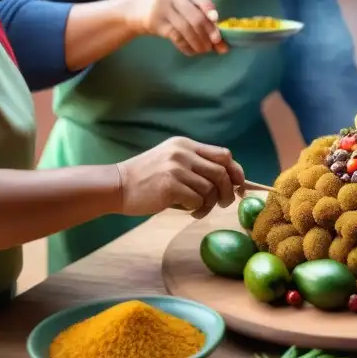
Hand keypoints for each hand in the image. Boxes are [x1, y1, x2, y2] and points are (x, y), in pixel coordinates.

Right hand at [115, 137, 244, 218]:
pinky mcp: (170, 185)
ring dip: (210, 204)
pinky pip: (197, 200)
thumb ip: (196, 166)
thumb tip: (230, 182)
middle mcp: (183, 153)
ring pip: (211, 189)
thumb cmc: (146, 178)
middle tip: (223, 204)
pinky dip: (197, 209)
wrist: (117, 186)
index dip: (236, 172)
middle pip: (222, 172)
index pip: (224, 155)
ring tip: (199, 210)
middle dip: (228, 191)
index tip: (239, 187)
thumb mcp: (172, 161)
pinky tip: (189, 212)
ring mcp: (176, 168)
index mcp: (186, 145)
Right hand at [125, 0, 227, 55]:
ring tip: (204, 50)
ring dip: (198, 43)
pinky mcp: (155, 22)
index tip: (218, 25)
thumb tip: (222, 39)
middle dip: (208, 34)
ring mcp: (162, 7)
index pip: (202, 0)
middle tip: (215, 44)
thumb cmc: (169, 5)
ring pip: (187, 29)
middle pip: (196, 17)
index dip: (212, 14)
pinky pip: (176, 37)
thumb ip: (201, 14)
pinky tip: (192, 51)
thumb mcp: (184, 1)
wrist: (137, 9)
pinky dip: (187, 46)